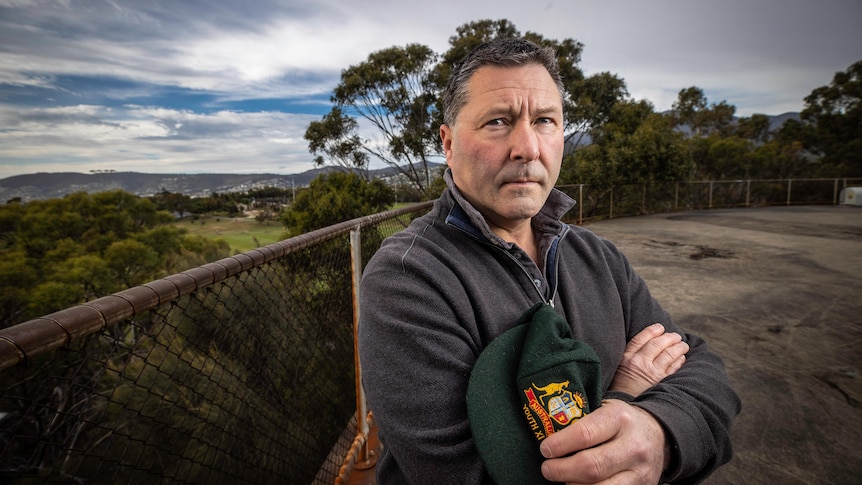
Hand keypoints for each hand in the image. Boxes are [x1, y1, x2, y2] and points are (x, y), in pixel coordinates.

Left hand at [540, 399, 668, 483]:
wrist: (658, 434)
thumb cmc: (620, 422)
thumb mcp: (605, 410)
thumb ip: (582, 422)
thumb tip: (548, 438)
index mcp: (620, 418)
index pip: (585, 434)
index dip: (560, 444)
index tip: (545, 449)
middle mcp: (634, 445)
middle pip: (591, 466)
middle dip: (562, 470)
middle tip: (548, 469)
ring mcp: (640, 471)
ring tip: (562, 479)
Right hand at [610, 323, 688, 396]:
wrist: (622, 407)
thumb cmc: (620, 387)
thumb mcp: (618, 367)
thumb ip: (630, 355)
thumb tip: (647, 343)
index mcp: (627, 357)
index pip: (642, 338)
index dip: (653, 330)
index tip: (660, 327)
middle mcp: (640, 363)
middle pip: (658, 344)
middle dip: (670, 337)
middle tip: (676, 336)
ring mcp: (652, 373)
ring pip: (669, 354)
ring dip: (679, 347)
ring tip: (683, 345)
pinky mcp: (661, 382)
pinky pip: (674, 368)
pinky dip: (680, 361)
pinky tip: (682, 358)